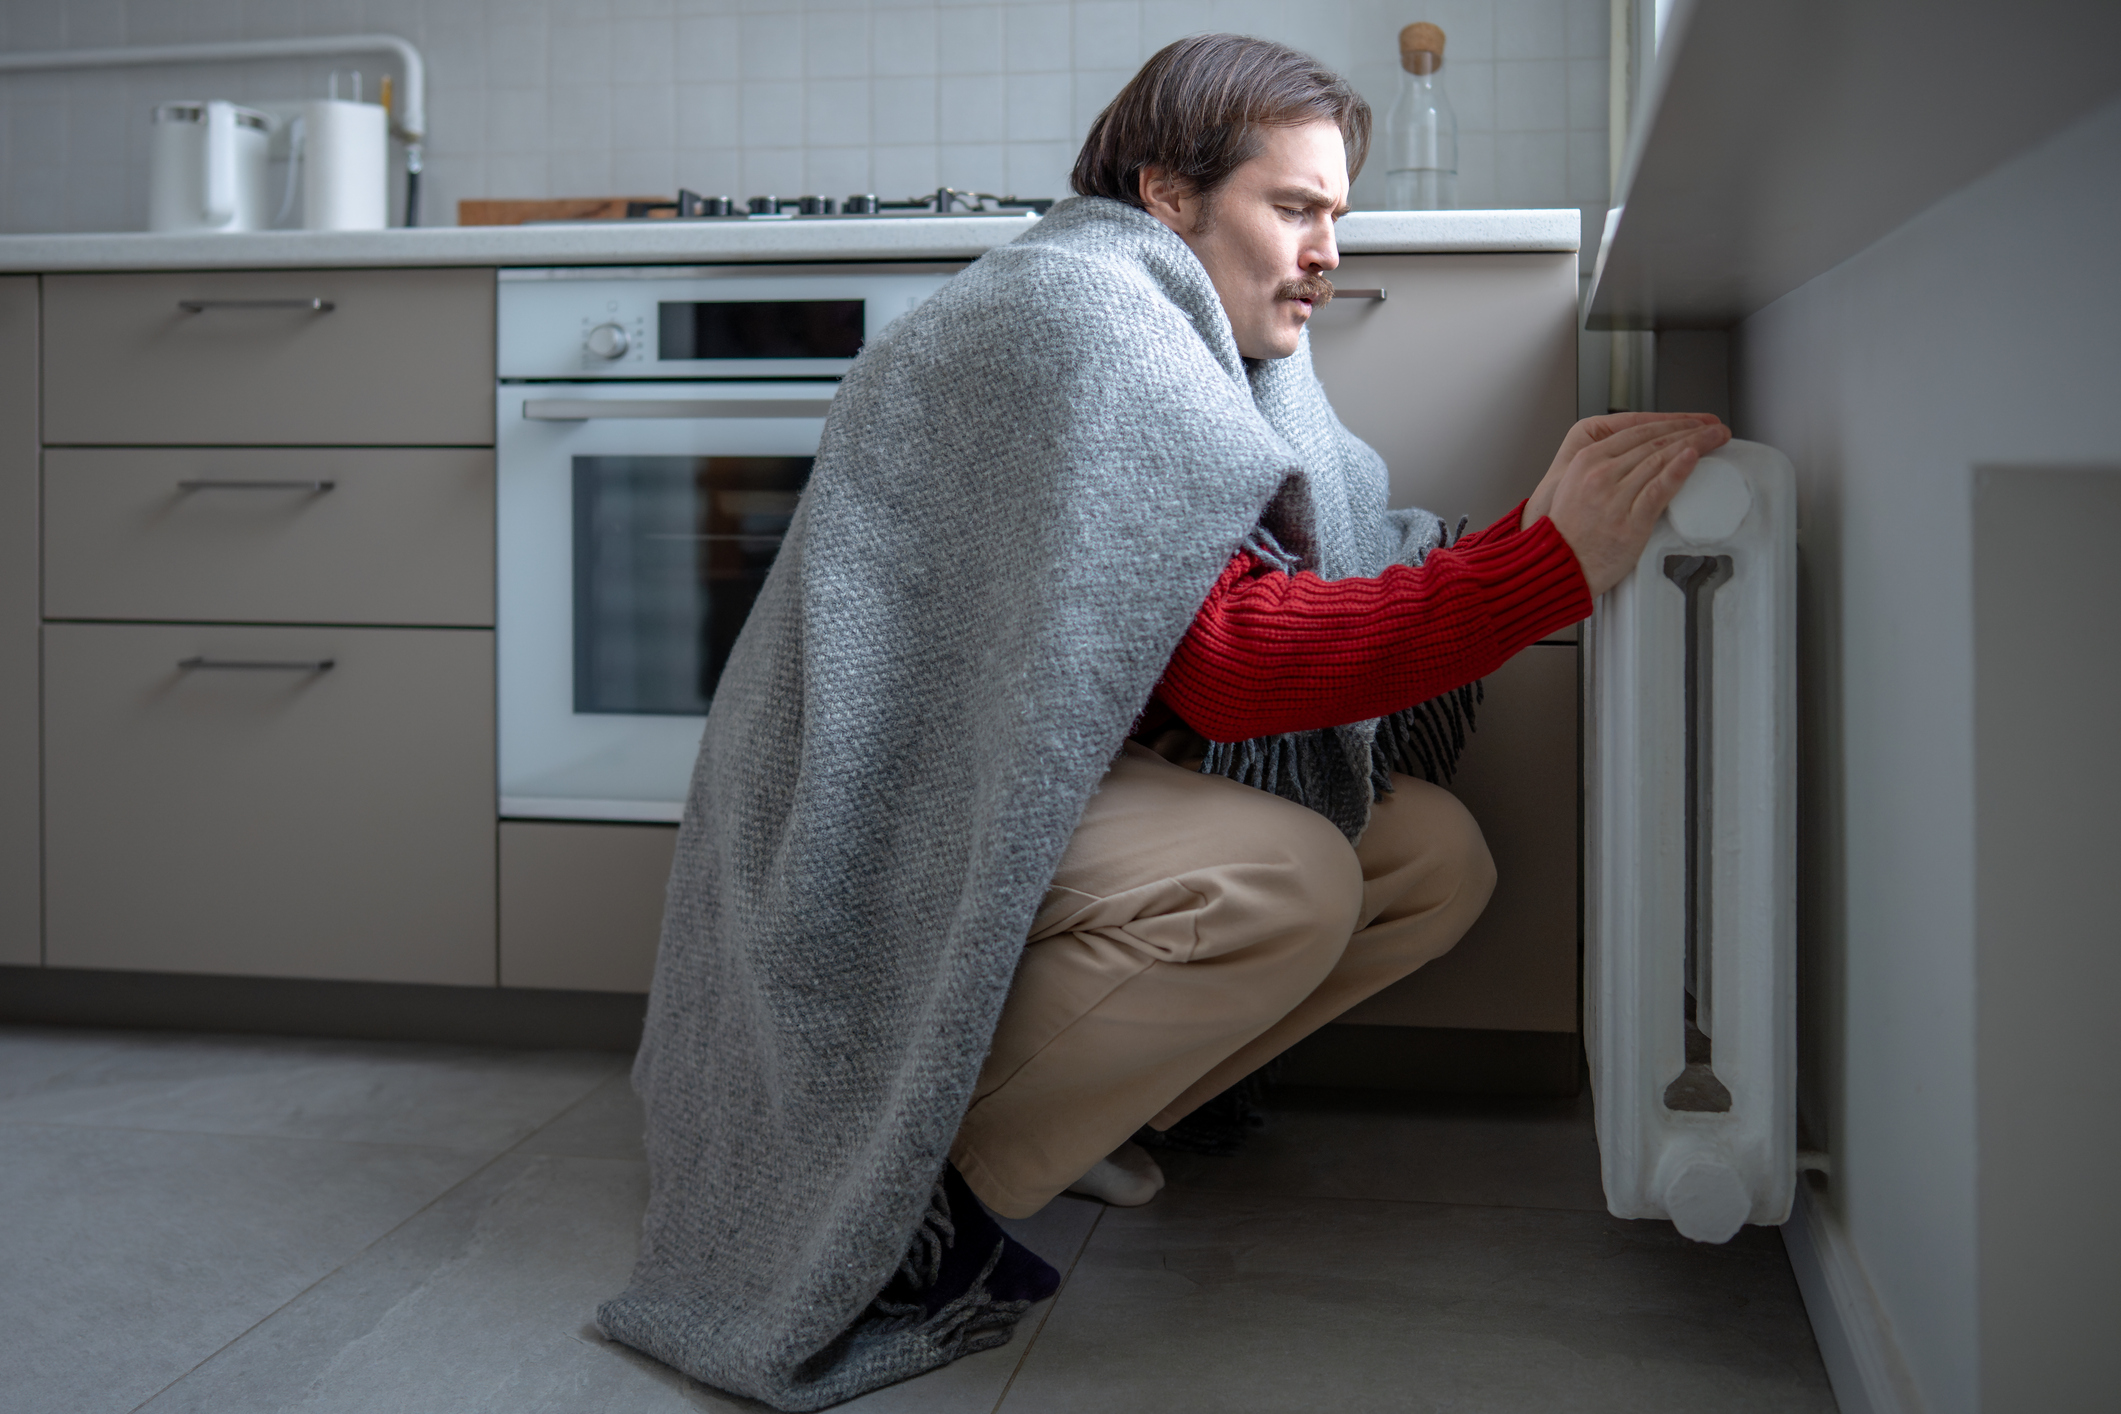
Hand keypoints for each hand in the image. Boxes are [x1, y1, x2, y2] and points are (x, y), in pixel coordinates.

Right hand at [1522, 412, 1730, 594]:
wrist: (1559, 567)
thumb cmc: (1570, 532)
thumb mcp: (1576, 486)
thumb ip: (1605, 467)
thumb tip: (1641, 455)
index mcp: (1587, 460)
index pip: (1636, 431)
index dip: (1670, 422)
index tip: (1691, 422)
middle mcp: (1600, 474)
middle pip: (1653, 442)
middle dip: (1689, 430)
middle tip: (1713, 427)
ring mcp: (1615, 498)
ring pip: (1660, 461)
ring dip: (1695, 445)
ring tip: (1716, 438)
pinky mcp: (1630, 523)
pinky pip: (1659, 490)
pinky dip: (1678, 471)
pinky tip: (1694, 458)